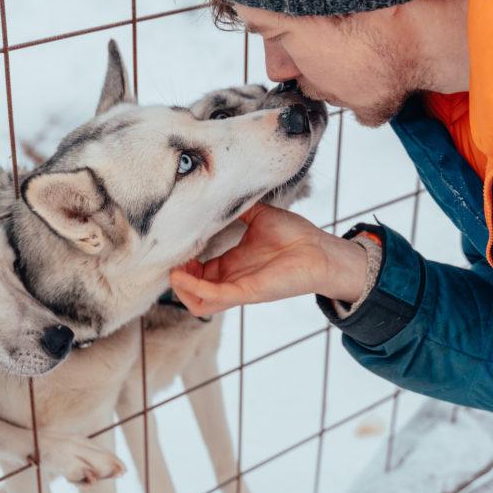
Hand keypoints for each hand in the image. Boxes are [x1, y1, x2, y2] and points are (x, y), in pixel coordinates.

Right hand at [170, 203, 367, 315]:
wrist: (321, 250)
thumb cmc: (295, 235)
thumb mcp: (259, 215)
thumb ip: (239, 207)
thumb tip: (221, 190)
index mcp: (232, 264)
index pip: (197, 271)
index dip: (182, 261)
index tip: (174, 243)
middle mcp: (232, 279)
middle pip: (192, 290)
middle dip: (176, 276)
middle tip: (172, 258)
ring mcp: (238, 288)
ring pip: (198, 303)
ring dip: (181, 289)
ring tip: (175, 270)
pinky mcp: (247, 293)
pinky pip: (213, 298)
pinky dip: (194, 289)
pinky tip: (183, 275)